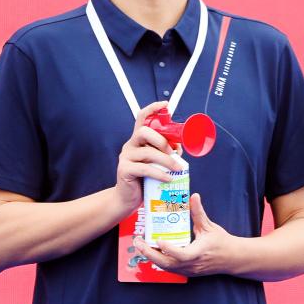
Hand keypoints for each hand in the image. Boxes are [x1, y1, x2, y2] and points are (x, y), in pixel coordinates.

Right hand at [112, 99, 185, 218]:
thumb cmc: (144, 179)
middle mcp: (131, 145)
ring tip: (177, 169)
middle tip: (173, 152)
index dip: (152, 109)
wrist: (128, 198)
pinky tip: (168, 179)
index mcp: (138, 140)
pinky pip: (145, 169)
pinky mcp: (125, 170)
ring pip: (148, 153)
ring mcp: (126, 157)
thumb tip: (179, 148)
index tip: (165, 105)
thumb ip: (165, 153)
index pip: (142, 118)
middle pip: (144, 132)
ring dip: (166, 160)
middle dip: (162, 140)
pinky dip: (160, 174)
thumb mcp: (156, 163)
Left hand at [132, 193, 234, 277]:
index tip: (158, 240)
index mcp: (199, 252)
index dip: (169, 249)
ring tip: (140, 245)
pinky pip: (169, 268)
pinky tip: (150, 251)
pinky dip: (158, 260)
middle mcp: (192, 264)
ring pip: (166, 267)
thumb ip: (199, 212)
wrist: (232, 259)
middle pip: (167, 264)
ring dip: (151, 257)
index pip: (182, 255)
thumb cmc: (221, 242)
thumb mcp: (210, 226)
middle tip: (138, 242)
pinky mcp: (186, 272)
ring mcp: (188, 270)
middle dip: (150, 254)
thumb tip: (193, 196)